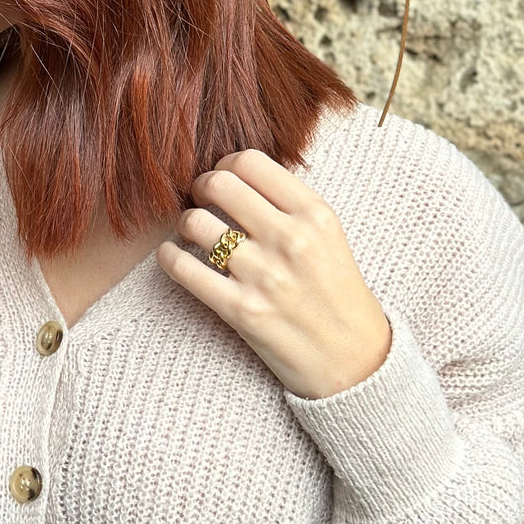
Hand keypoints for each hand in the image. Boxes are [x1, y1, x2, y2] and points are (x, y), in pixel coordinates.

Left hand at [156, 149, 392, 400]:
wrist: (355, 361)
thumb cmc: (335, 293)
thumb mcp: (328, 235)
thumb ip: (287, 202)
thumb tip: (233, 172)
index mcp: (314, 214)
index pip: (249, 161)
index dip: (225, 165)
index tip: (223, 179)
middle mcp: (291, 239)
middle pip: (217, 184)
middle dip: (200, 188)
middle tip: (200, 201)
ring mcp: (265, 275)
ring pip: (195, 222)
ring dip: (185, 224)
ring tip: (194, 235)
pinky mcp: (241, 310)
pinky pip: (182, 267)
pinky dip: (169, 257)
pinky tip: (174, 257)